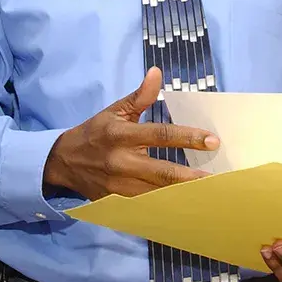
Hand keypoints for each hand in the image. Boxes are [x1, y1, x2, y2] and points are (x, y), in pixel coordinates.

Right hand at [43, 67, 218, 200]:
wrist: (64, 162)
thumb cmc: (95, 132)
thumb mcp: (114, 111)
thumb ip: (139, 96)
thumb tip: (157, 73)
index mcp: (121, 136)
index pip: (160, 135)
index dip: (187, 137)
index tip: (212, 141)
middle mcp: (121, 162)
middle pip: (162, 172)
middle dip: (191, 177)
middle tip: (217, 178)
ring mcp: (118, 187)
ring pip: (156, 194)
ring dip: (182, 196)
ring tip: (209, 195)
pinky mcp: (117, 203)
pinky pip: (146, 207)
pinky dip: (166, 208)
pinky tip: (186, 207)